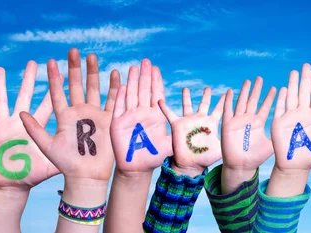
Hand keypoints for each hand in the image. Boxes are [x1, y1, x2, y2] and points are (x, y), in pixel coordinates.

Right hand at [0, 62, 57, 189]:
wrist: (13, 185)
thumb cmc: (33, 174)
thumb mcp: (51, 164)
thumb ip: (65, 156)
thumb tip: (86, 154)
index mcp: (35, 127)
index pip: (46, 105)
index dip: (52, 90)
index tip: (60, 74)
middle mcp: (18, 122)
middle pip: (25, 96)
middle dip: (29, 80)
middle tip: (34, 62)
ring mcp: (2, 127)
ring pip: (0, 102)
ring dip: (0, 86)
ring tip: (0, 69)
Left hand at [20, 50, 119, 210]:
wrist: (87, 177)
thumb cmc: (66, 164)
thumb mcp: (47, 146)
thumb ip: (35, 130)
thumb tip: (20, 113)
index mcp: (64, 116)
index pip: (57, 92)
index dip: (53, 78)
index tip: (49, 61)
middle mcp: (79, 112)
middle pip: (76, 85)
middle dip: (75, 68)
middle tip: (72, 50)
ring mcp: (94, 115)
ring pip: (94, 89)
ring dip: (93, 73)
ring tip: (92, 56)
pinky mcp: (108, 121)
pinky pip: (112, 101)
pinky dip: (115, 88)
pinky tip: (115, 73)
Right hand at [110, 59, 171, 173]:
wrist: (137, 168)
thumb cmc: (154, 156)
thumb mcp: (169, 145)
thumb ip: (177, 135)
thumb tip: (192, 131)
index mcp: (155, 115)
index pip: (156, 94)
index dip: (156, 81)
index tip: (156, 68)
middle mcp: (142, 113)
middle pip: (143, 90)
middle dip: (145, 76)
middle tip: (146, 61)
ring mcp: (130, 117)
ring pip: (131, 95)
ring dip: (132, 81)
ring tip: (133, 68)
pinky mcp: (118, 123)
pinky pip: (119, 107)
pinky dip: (121, 97)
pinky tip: (122, 86)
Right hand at [158, 87, 225, 176]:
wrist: (190, 164)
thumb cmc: (205, 158)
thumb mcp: (219, 149)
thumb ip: (226, 140)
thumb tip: (235, 137)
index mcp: (211, 123)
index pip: (218, 110)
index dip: (222, 102)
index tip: (227, 93)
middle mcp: (200, 120)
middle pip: (203, 104)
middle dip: (205, 95)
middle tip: (207, 88)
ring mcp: (188, 121)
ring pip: (187, 105)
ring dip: (186, 97)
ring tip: (185, 88)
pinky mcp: (177, 125)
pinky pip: (169, 114)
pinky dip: (164, 107)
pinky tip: (160, 100)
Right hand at [220, 77, 275, 192]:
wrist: (241, 166)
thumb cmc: (256, 157)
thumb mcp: (271, 145)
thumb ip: (279, 136)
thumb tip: (295, 132)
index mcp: (259, 123)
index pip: (265, 106)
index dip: (269, 97)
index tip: (275, 87)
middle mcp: (248, 119)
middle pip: (253, 101)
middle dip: (257, 90)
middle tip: (260, 78)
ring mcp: (238, 121)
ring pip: (241, 102)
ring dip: (244, 92)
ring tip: (247, 81)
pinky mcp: (228, 125)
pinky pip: (228, 111)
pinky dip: (228, 102)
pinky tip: (230, 92)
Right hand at [268, 64, 310, 195]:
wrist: (295, 166)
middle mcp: (302, 114)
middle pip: (304, 93)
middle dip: (305, 79)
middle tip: (307, 65)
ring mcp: (290, 118)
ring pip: (291, 97)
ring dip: (293, 84)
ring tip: (295, 72)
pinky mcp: (278, 124)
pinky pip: (279, 109)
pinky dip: (281, 100)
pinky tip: (282, 89)